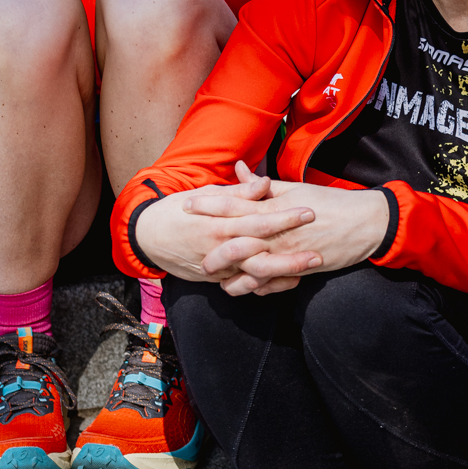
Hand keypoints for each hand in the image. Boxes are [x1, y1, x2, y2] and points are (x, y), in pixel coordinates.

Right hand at [134, 166, 321, 293]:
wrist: (148, 236)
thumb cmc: (180, 210)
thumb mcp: (207, 194)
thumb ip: (239, 192)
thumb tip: (265, 182)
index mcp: (220, 222)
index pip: (258, 219)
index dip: (285, 217)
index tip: (309, 211)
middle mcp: (220, 247)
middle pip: (261, 251)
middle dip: (291, 251)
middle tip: (320, 248)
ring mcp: (219, 267)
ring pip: (255, 274)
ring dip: (285, 271)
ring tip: (311, 266)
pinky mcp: (217, 279)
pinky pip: (245, 286)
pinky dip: (268, 285)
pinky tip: (291, 281)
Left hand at [170, 163, 390, 293]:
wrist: (366, 223)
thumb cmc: (331, 203)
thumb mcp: (296, 189)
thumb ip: (264, 185)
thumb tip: (240, 169)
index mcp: (276, 206)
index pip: (235, 202)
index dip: (209, 203)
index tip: (187, 203)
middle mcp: (278, 229)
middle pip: (236, 236)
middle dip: (210, 242)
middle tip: (187, 245)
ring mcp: (289, 251)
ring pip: (250, 265)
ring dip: (230, 272)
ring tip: (210, 274)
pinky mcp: (301, 269)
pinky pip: (273, 282)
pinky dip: (255, 286)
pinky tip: (241, 287)